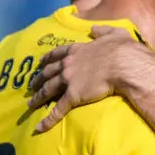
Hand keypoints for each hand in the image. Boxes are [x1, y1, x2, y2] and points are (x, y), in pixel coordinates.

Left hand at [27, 25, 142, 132]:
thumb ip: (102, 30)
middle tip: (31, 85)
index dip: (47, 59)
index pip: (57, 54)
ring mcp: (68, 81)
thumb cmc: (122, 50)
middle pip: (47, 72)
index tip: (40, 63)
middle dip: (38, 79)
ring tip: (30, 104)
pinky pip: (57, 110)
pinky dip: (47, 119)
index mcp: (77, 50)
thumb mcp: (114, 33)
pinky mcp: (73, 96)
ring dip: (38, 97)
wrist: (123, 64)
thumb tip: (93, 28)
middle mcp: (68, 65)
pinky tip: (39, 127)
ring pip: (48, 90)